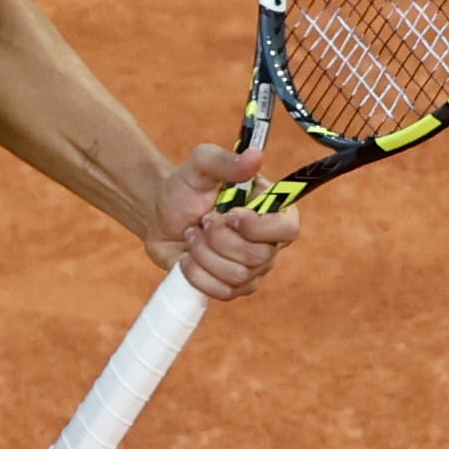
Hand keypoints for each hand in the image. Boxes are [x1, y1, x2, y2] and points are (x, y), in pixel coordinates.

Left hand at [145, 143, 301, 300]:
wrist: (160, 216)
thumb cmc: (186, 187)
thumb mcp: (201, 165)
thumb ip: (226, 161)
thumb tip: (255, 155)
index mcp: (272, 210)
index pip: (288, 229)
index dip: (260, 227)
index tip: (230, 214)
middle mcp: (268, 242)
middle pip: (257, 257)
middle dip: (220, 238)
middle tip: (203, 220)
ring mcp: (252, 270)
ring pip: (237, 276)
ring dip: (204, 253)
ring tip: (193, 234)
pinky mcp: (231, 288)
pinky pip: (221, 292)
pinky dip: (197, 274)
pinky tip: (188, 257)